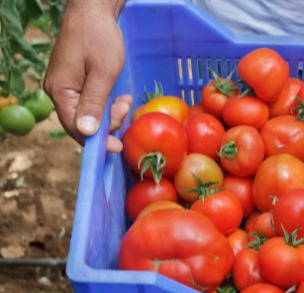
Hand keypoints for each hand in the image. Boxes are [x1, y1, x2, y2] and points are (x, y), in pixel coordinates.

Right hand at [44, 1, 126, 151]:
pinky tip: (119, 98)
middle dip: (107, 123)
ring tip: (125, 100)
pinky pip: (88, 103)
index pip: (75, 128)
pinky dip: (105, 105)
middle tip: (126, 107)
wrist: (92, 11)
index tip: (118, 147)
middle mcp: (57, 92)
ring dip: (109, 113)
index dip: (97, 141)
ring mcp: (64, 87)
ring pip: (87, 114)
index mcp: (60, 91)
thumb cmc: (99, 38)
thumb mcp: (103, 72)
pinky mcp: (73, 83)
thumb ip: (94, 103)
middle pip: (81, 124)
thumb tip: (86, 132)